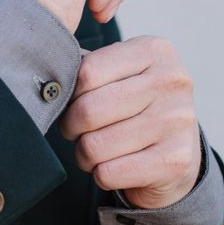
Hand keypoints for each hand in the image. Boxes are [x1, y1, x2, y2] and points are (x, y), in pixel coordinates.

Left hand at [58, 36, 200, 209]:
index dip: (69, 94)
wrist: (176, 154)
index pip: (87, 72)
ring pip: (95, 145)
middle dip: (71, 127)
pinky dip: (100, 174)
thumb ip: (87, 67)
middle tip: (75, 131)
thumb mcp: (120, 75)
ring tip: (94, 150)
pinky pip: (109, 173)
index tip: (71, 103)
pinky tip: (112, 167)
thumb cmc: (135, 107)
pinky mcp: (175, 161)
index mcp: (154, 50)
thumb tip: (45, 78)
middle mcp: (171, 81)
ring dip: (84, 154)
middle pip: (89, 110)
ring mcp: (177, 121)